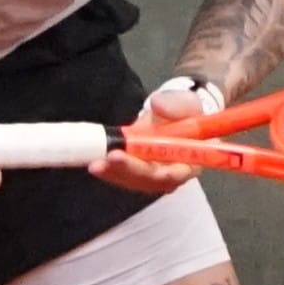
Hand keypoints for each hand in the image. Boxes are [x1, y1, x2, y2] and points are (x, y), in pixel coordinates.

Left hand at [87, 81, 205, 193]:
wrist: (175, 115)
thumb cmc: (185, 113)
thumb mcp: (186, 103)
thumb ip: (176, 104)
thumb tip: (158, 105)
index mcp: (190, 163)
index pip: (173, 174)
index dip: (155, 172)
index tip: (141, 165)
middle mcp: (170, 175)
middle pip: (148, 181)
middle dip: (126, 171)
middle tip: (106, 161)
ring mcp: (151, 176)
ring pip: (132, 180)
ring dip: (112, 173)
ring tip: (95, 164)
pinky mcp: (136, 171)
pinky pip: (121, 174)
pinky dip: (107, 169)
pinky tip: (93, 161)